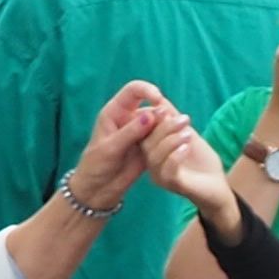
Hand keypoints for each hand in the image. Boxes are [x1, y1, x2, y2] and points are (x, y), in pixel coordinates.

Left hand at [71, 84, 173, 211]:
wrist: (99, 188)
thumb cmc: (97, 165)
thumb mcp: (111, 148)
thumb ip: (130, 132)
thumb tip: (150, 115)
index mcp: (115, 112)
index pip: (134, 91)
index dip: (148, 91)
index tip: (159, 100)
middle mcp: (130, 119)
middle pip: (152, 106)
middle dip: (165, 113)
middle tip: (178, 124)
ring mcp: (141, 133)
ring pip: (161, 123)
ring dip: (172, 128)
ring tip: (181, 137)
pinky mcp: (150, 147)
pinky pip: (164, 139)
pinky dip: (172, 141)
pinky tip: (178, 147)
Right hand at [143, 110, 240, 234]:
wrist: (218, 186)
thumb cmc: (201, 161)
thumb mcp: (187, 133)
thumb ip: (173, 118)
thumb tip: (159, 97)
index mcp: (151, 148)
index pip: (140, 129)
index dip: (148, 115)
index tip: (162, 104)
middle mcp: (151, 162)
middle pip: (145, 140)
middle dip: (163, 126)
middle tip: (184, 118)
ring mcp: (159, 174)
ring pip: (154, 155)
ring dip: (170, 139)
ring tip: (188, 132)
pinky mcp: (172, 184)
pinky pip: (167, 170)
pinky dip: (176, 155)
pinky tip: (186, 147)